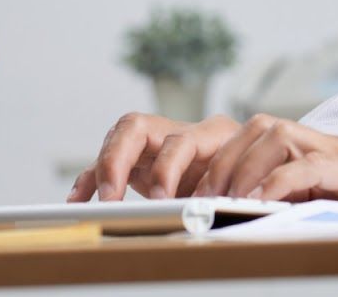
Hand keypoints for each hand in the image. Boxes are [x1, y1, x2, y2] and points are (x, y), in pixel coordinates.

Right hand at [67, 112, 240, 202]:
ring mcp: (160, 143)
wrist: (258, 168)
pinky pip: (111, 162)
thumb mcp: (245, 184)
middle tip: (113, 195)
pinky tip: (79, 199)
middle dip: (119, 159)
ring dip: (103, 167)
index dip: (167, 170)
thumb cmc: (253, 177)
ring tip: (91, 200)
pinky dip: (93, 179)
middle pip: (138, 126)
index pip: (180, 141)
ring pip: (121, 138)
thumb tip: (207, 211)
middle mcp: (182, 131)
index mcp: (213, 133)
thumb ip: (224, 194)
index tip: (163, 200)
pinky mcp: (144, 160)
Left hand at [191, 114, 337, 213]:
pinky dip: (279, 181)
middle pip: (255, 130)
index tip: (193, 194)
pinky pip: (309, 164)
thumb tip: (257, 223)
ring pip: (275, 137)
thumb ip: (303, 199)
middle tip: (198, 200)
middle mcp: (321, 141)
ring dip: (243, 170)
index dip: (219, 160)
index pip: (252, 137)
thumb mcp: (337, 198)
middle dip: (220, 163)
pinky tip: (261, 202)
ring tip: (225, 201)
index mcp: (312, 148)